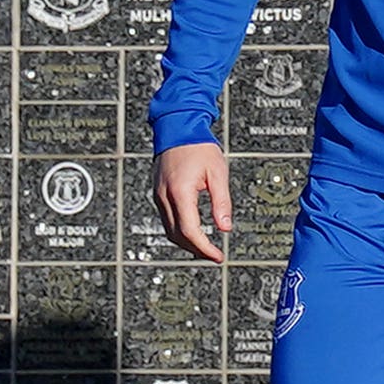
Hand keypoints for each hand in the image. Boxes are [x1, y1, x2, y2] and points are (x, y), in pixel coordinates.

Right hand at [152, 143, 232, 264]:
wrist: (177, 127)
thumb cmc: (198, 146)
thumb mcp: (217, 173)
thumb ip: (222, 201)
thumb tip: (225, 227)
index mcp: (180, 192)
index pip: (190, 231)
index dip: (204, 248)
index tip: (217, 256)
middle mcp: (165, 196)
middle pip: (177, 236)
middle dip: (196, 250)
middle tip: (214, 255)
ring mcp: (158, 195)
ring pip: (169, 230)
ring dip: (187, 243)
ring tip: (205, 247)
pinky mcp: (158, 193)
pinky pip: (167, 220)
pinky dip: (179, 231)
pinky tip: (193, 232)